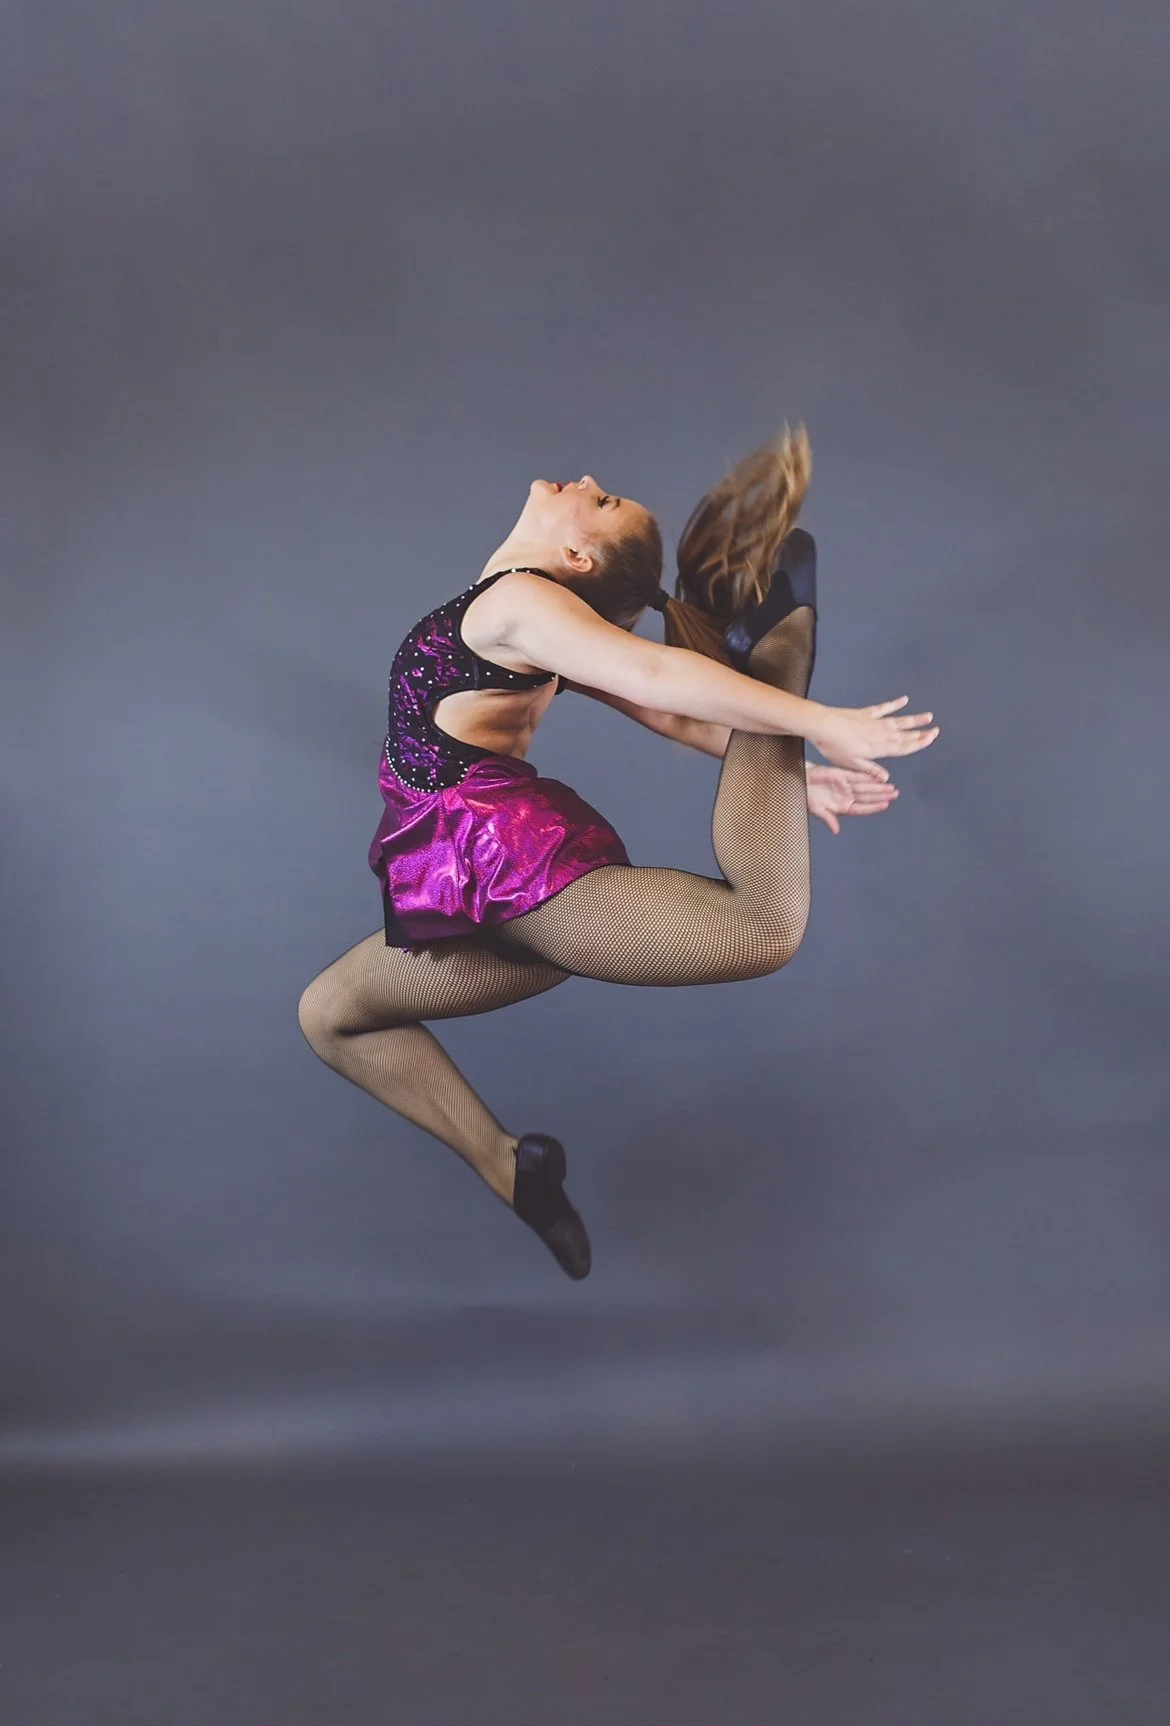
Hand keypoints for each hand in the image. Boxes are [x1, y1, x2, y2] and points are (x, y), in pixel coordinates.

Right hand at [806, 763, 898, 833]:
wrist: (799, 780)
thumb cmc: (806, 796)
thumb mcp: (816, 810)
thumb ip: (828, 819)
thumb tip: (836, 830)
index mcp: (842, 807)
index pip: (861, 808)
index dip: (873, 807)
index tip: (885, 805)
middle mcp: (846, 796)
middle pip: (867, 797)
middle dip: (881, 795)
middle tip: (894, 794)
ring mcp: (846, 785)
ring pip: (865, 786)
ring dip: (878, 787)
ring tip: (890, 787)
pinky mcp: (842, 774)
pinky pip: (857, 775)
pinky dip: (868, 776)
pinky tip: (878, 777)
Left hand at [808, 697, 937, 776]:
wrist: (822, 725)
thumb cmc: (834, 747)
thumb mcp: (851, 764)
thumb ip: (870, 770)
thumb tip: (886, 778)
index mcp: (878, 749)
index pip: (902, 747)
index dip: (918, 744)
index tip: (931, 739)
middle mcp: (880, 734)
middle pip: (905, 734)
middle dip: (921, 733)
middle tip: (936, 730)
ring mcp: (874, 722)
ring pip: (899, 720)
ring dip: (914, 719)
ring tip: (928, 716)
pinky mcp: (866, 713)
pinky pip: (884, 708)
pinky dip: (895, 704)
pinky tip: (904, 699)